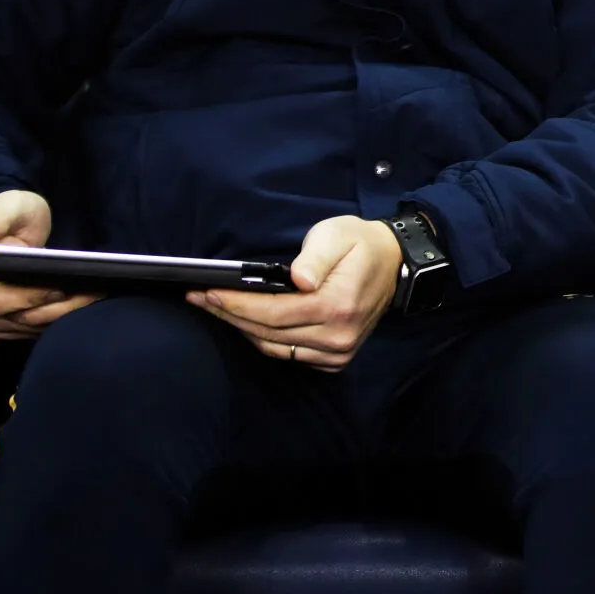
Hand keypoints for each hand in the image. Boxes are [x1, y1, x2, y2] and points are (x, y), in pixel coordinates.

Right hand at [0, 190, 97, 339]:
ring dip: (63, 315)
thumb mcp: (9, 207)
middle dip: (58, 308)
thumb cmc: (12, 213)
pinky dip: (56, 320)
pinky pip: (32, 329)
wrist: (16, 225)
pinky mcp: (7, 322)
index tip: (62, 289)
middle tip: (94, 293)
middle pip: (19, 318)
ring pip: (29, 326)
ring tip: (94, 297)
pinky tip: (79, 306)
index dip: (30, 299)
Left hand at [190, 216, 401, 370]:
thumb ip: (316, 256)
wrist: (394, 263)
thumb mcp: (337, 235)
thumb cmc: (360, 244)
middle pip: (268, 332)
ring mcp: (339, 351)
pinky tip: (249, 323)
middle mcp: (338, 335)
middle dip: (230, 314)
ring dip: (243, 329)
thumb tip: (297, 279)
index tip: (207, 292)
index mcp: (337, 305)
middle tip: (201, 298)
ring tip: (218, 309)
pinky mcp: (336, 358)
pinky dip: (265, 340)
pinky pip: (288, 355)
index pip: (273, 312)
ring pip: (274, 347)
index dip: (235, 304)